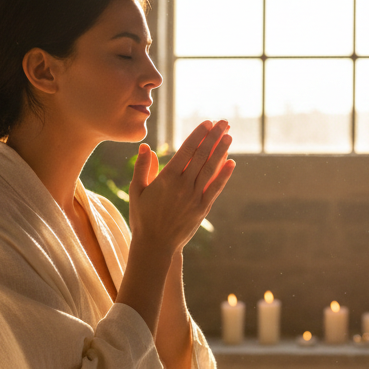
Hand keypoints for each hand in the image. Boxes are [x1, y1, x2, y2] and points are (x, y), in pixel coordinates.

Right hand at [127, 120, 234, 252]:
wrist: (155, 245)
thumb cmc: (142, 217)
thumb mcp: (137, 191)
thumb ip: (142, 167)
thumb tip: (146, 146)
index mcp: (167, 178)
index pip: (187, 150)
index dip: (199, 135)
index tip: (207, 123)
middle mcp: (183, 185)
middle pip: (202, 156)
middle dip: (214, 137)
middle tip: (223, 123)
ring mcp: (194, 197)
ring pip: (211, 169)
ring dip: (221, 151)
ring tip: (229, 136)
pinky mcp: (202, 209)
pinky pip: (215, 188)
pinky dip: (224, 175)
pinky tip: (231, 163)